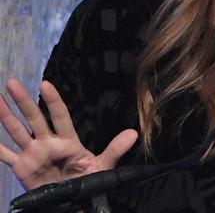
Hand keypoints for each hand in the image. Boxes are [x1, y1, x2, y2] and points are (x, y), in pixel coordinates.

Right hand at [0, 78, 137, 189]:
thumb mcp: (103, 166)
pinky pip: (6, 156)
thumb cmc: (90, 182)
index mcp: (68, 141)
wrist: (75, 203)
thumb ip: (115, 149)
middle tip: (13, 82)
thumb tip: (133, 134)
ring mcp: (33, 154)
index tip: (45, 84)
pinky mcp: (23, 168)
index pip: (59, 115)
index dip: (53, 100)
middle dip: (24, 101)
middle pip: (34, 118)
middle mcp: (48, 143)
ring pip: (17, 131)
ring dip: (6, 117)